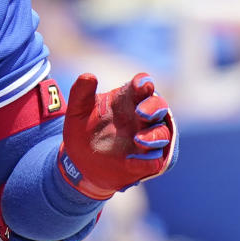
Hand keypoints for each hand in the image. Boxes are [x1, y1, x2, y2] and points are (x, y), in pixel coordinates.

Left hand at [57, 72, 176, 198]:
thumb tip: (88, 76)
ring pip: (162, 133)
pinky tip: (130, 162)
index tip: (140, 85)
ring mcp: (147, 139)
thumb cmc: (83, 131)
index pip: (142, 86)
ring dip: (154, 136)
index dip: (143, 83)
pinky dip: (148, 161)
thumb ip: (81, 93)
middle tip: (141, 113)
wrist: (80, 164)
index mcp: (127, 99)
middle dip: (154, 108)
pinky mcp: (146, 161)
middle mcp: (142, 117)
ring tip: (138, 140)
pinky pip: (154, 160)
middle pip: (158, 106)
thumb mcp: (77, 111)